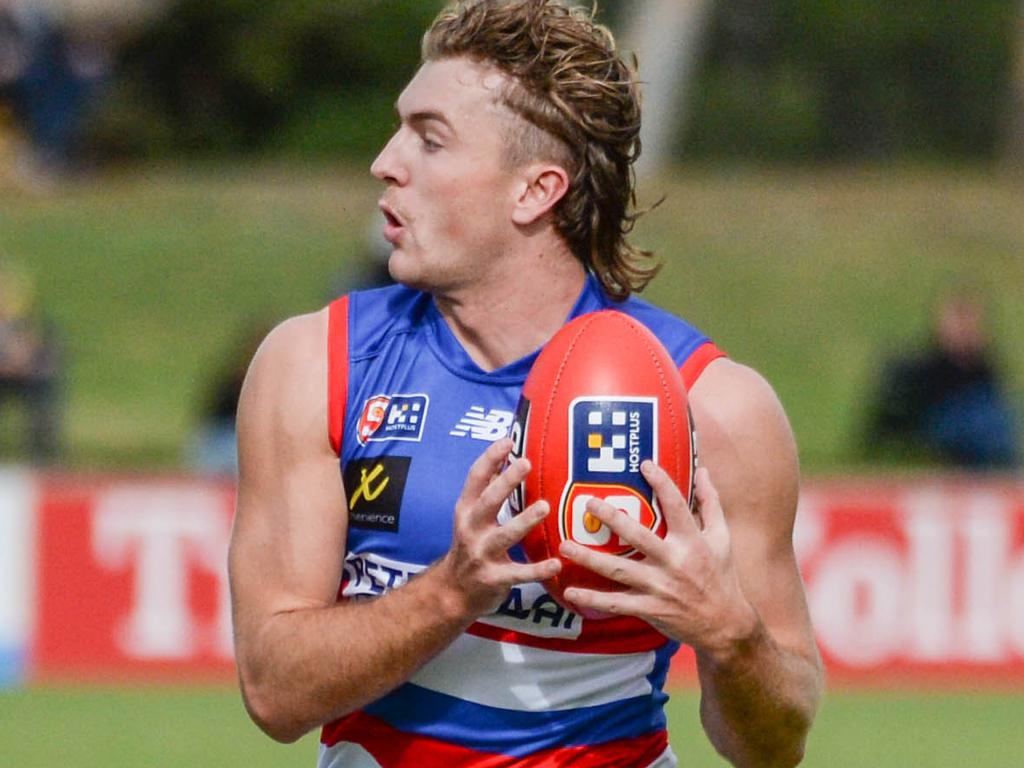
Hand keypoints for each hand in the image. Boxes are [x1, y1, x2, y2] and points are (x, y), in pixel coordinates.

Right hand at [439, 438, 560, 616]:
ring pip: (504, 536)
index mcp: (466, 510)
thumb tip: (506, 454)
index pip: (475, 479)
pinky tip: (556, 563)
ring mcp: (481, 554)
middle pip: (487, 502)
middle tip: (525, 463)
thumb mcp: (470, 516)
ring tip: (544, 507)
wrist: (452, 592)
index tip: (508, 440)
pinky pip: (519, 573)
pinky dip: (537, 569)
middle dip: (505, 482)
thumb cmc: (470, 545)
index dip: (490, 458)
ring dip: (524, 521)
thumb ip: (486, 489)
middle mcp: (471, 529)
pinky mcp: (494, 578)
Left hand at [559, 463, 757, 658]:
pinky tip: (570, 591)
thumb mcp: (722, 538)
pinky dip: (593, 599)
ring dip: (590, 558)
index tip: (643, 464)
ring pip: (619, 570)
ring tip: (564, 545)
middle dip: (612, 518)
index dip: (661, 483)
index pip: (676, 506)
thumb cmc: (722, 575)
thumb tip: (702, 470)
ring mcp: (660, 588)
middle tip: (588, 503)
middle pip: (638, 536)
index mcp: (692, 542)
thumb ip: (711, 503)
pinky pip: (617, 603)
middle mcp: (674, 562)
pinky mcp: (650, 609)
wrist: (725, 625)